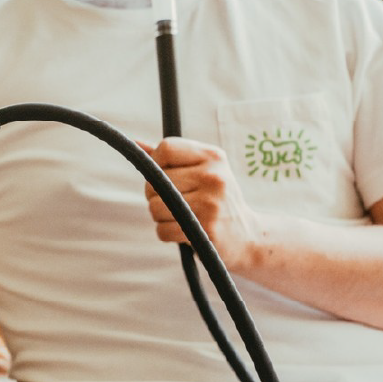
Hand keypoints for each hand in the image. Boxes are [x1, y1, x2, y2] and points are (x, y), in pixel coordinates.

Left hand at [141, 138, 264, 272]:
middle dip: (155, 195)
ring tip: (180, 217)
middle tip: (173, 202)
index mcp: (213, 156)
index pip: (165, 148)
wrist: (247, 236)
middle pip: (155, 181)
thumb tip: (135, 144)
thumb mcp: (203, 171)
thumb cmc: (216, 200)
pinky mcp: (206, 229)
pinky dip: (166, 233)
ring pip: (155, 206)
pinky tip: (183, 231)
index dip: (155, 163)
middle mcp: (214, 176)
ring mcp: (211, 203)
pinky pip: (163, 230)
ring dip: (160, 216)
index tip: (162, 176)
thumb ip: (172, 158)